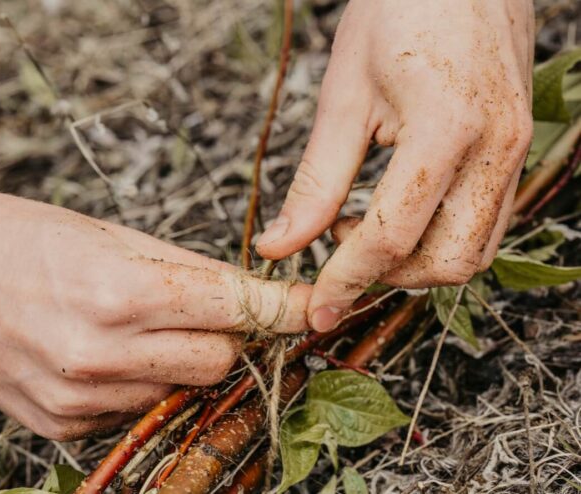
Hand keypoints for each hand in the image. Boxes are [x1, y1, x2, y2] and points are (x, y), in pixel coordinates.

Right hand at [0, 162, 310, 439]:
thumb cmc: (22, 237)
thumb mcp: (110, 235)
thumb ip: (185, 272)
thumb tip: (245, 294)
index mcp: (122, 291)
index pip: (236, 309)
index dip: (284, 308)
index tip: (312, 308)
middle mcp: (103, 354)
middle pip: (218, 361)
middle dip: (225, 336)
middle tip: (202, 310)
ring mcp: (80, 397)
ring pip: (178, 389)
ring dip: (177, 361)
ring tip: (134, 327)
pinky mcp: (61, 424)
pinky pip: (133, 409)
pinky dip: (137, 384)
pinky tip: (102, 354)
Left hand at [256, 0, 533, 330]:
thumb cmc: (398, 13)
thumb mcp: (343, 95)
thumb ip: (315, 181)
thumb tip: (279, 246)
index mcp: (446, 129)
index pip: (390, 236)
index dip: (346, 280)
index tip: (315, 308)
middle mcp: (497, 149)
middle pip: (446, 262)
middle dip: (387, 278)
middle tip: (336, 257)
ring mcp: (517, 151)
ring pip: (473, 252)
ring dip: (415, 264)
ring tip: (361, 230)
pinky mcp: (516, 150)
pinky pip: (484, 223)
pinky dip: (438, 239)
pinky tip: (396, 213)